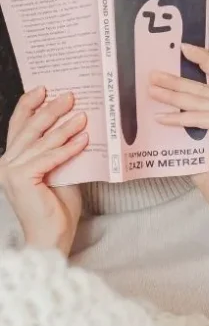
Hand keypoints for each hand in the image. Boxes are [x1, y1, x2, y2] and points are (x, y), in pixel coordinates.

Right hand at [0, 88, 87, 253]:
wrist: (52, 237)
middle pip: (30, 128)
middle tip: (71, 96)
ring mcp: (11, 171)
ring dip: (64, 127)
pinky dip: (68, 148)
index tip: (44, 88)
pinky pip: (49, 158)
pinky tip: (84, 139)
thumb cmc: (57, 207)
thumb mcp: (59, 169)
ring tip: (83, 115)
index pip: (19, 125)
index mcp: (12, 158)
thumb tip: (77, 123)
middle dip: (51, 109)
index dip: (29, 104)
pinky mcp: (21, 179)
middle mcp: (6, 162)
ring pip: (42, 142)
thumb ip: (59, 150)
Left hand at [150, 45, 208, 260]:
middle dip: (176, 80)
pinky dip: (178, 118)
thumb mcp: (200, 136)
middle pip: (204, 88)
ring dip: (172, 96)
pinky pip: (199, 118)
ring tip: (151, 91)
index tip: (184, 47)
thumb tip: (163, 100)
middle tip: (153, 74)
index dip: (203, 60)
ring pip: (199, 101)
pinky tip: (160, 118)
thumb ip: (192, 117)